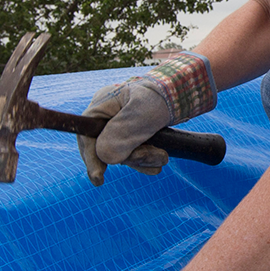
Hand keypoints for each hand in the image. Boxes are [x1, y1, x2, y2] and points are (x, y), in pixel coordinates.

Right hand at [77, 52, 216, 185]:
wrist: (182, 92)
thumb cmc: (162, 96)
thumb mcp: (144, 113)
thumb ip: (124, 133)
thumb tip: (105, 156)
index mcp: (102, 106)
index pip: (87, 137)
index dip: (91, 159)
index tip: (99, 178)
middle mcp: (106, 117)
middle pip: (105, 150)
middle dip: (130, 158)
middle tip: (156, 157)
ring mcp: (118, 127)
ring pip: (121, 154)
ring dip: (143, 159)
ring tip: (163, 155)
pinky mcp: (131, 135)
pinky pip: (132, 155)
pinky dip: (146, 160)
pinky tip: (159, 161)